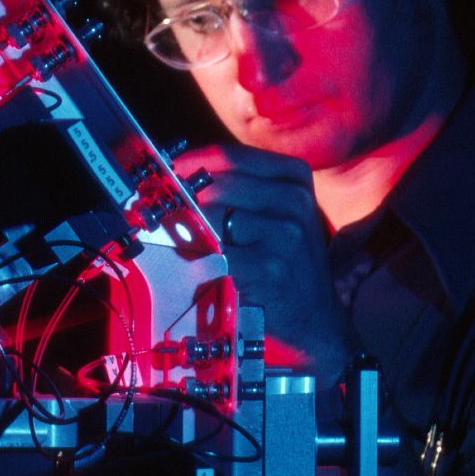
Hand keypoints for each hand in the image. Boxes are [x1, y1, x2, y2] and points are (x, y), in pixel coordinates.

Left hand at [178, 143, 353, 380]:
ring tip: (187, 243)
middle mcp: (295, 200)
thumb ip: (235, 191)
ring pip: (213, 214)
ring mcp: (286, 233)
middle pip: (216, 183)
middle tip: (161, 212)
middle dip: (182, 197)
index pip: (229, 156)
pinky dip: (200, 257)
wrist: (313, 319)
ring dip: (190, 229)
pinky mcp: (270, 266)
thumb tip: (175, 175)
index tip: (162, 173)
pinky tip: (203, 266)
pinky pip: (217, 251)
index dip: (188, 163)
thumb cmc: (283, 263)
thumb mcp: (273, 216)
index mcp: (294, 178)